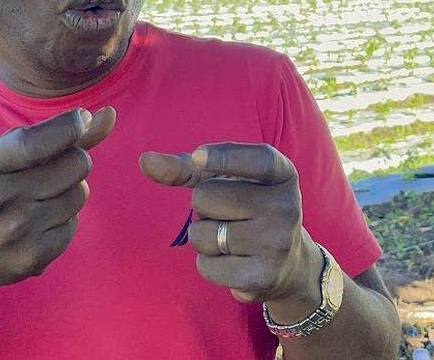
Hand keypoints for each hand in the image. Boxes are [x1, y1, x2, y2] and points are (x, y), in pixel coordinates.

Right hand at [0, 106, 116, 290]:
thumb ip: (54, 134)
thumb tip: (110, 115)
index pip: (35, 144)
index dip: (69, 127)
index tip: (80, 119)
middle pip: (74, 164)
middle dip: (72, 158)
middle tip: (50, 168)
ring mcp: (14, 234)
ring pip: (79, 194)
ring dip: (69, 189)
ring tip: (39, 196)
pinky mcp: (30, 260)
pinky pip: (73, 225)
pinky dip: (63, 219)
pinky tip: (36, 222)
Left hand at [138, 143, 321, 306]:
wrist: (288, 263)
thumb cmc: (246, 209)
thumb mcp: (226, 181)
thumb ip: (187, 169)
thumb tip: (145, 161)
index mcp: (282, 175)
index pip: (256, 160)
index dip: (224, 157)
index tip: (198, 157)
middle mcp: (287, 206)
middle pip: (206, 196)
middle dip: (203, 206)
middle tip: (227, 214)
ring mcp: (277, 243)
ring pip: (201, 234)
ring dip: (203, 236)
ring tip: (229, 238)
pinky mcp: (263, 276)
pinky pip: (206, 265)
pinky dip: (207, 263)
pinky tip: (231, 261)